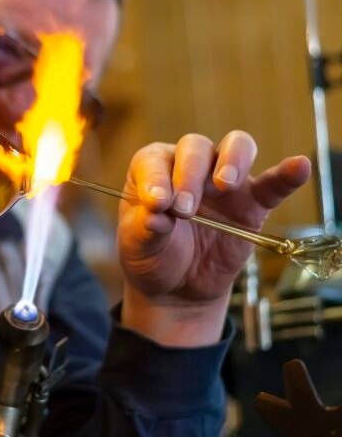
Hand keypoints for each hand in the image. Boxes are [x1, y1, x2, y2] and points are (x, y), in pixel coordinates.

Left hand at [116, 131, 310, 346]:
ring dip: (232, 161)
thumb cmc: (151, 256)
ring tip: (225, 185)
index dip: (155, 178)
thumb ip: (146, 228)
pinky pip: (272, 184)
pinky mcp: (252, 204)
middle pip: (195, 148)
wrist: (176, 288)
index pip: (154, 161)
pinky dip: (286, 175)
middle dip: (189, 175)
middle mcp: (187, 166)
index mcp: (152, 170)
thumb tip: (156, 215)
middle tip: (184, 210)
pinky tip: (299, 167)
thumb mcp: (138, 246)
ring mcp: (222, 183)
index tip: (156, 204)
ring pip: (234, 148)